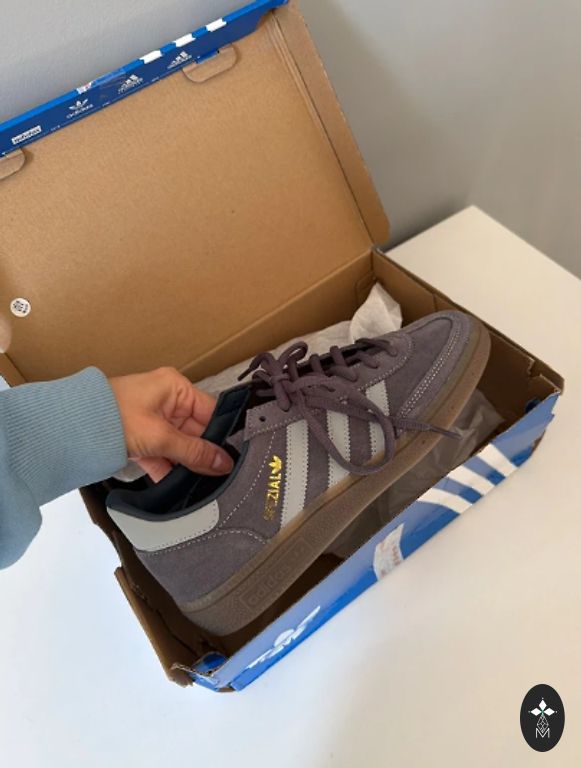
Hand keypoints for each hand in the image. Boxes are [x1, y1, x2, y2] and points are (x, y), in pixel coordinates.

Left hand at [109, 367, 232, 482]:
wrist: (71, 428)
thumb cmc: (113, 417)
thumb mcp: (161, 436)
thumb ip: (194, 452)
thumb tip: (223, 463)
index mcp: (176, 388)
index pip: (211, 411)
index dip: (222, 434)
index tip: (233, 458)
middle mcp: (168, 401)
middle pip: (197, 431)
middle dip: (203, 454)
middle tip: (220, 478)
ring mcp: (154, 420)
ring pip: (181, 445)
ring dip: (187, 465)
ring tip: (202, 486)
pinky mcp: (142, 438)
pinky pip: (164, 454)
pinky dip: (169, 470)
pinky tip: (179, 488)